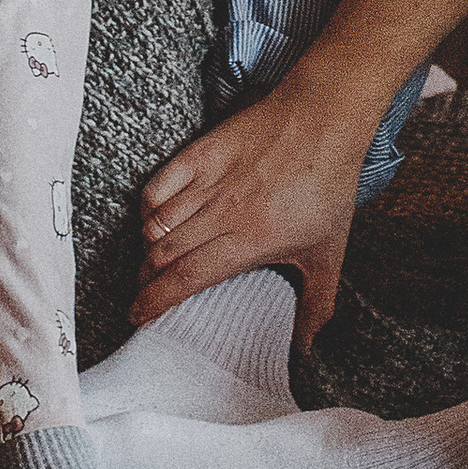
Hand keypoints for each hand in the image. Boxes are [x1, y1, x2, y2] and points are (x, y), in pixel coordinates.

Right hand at [134, 69, 372, 347]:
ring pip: (157, 223)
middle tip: (144, 292)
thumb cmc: (329, 185)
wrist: (325, 119)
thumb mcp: (330, 253)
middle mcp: (223, 212)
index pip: (186, 277)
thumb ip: (317, 305)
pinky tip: (154, 218)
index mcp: (249, 240)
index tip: (137, 316)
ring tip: (149, 262)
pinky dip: (148, 207)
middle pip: (163, 254)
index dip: (155, 301)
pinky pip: (157, 185)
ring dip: (146, 248)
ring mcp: (210, 180)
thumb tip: (307, 349)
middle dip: (146, 280)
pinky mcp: (202, 151)